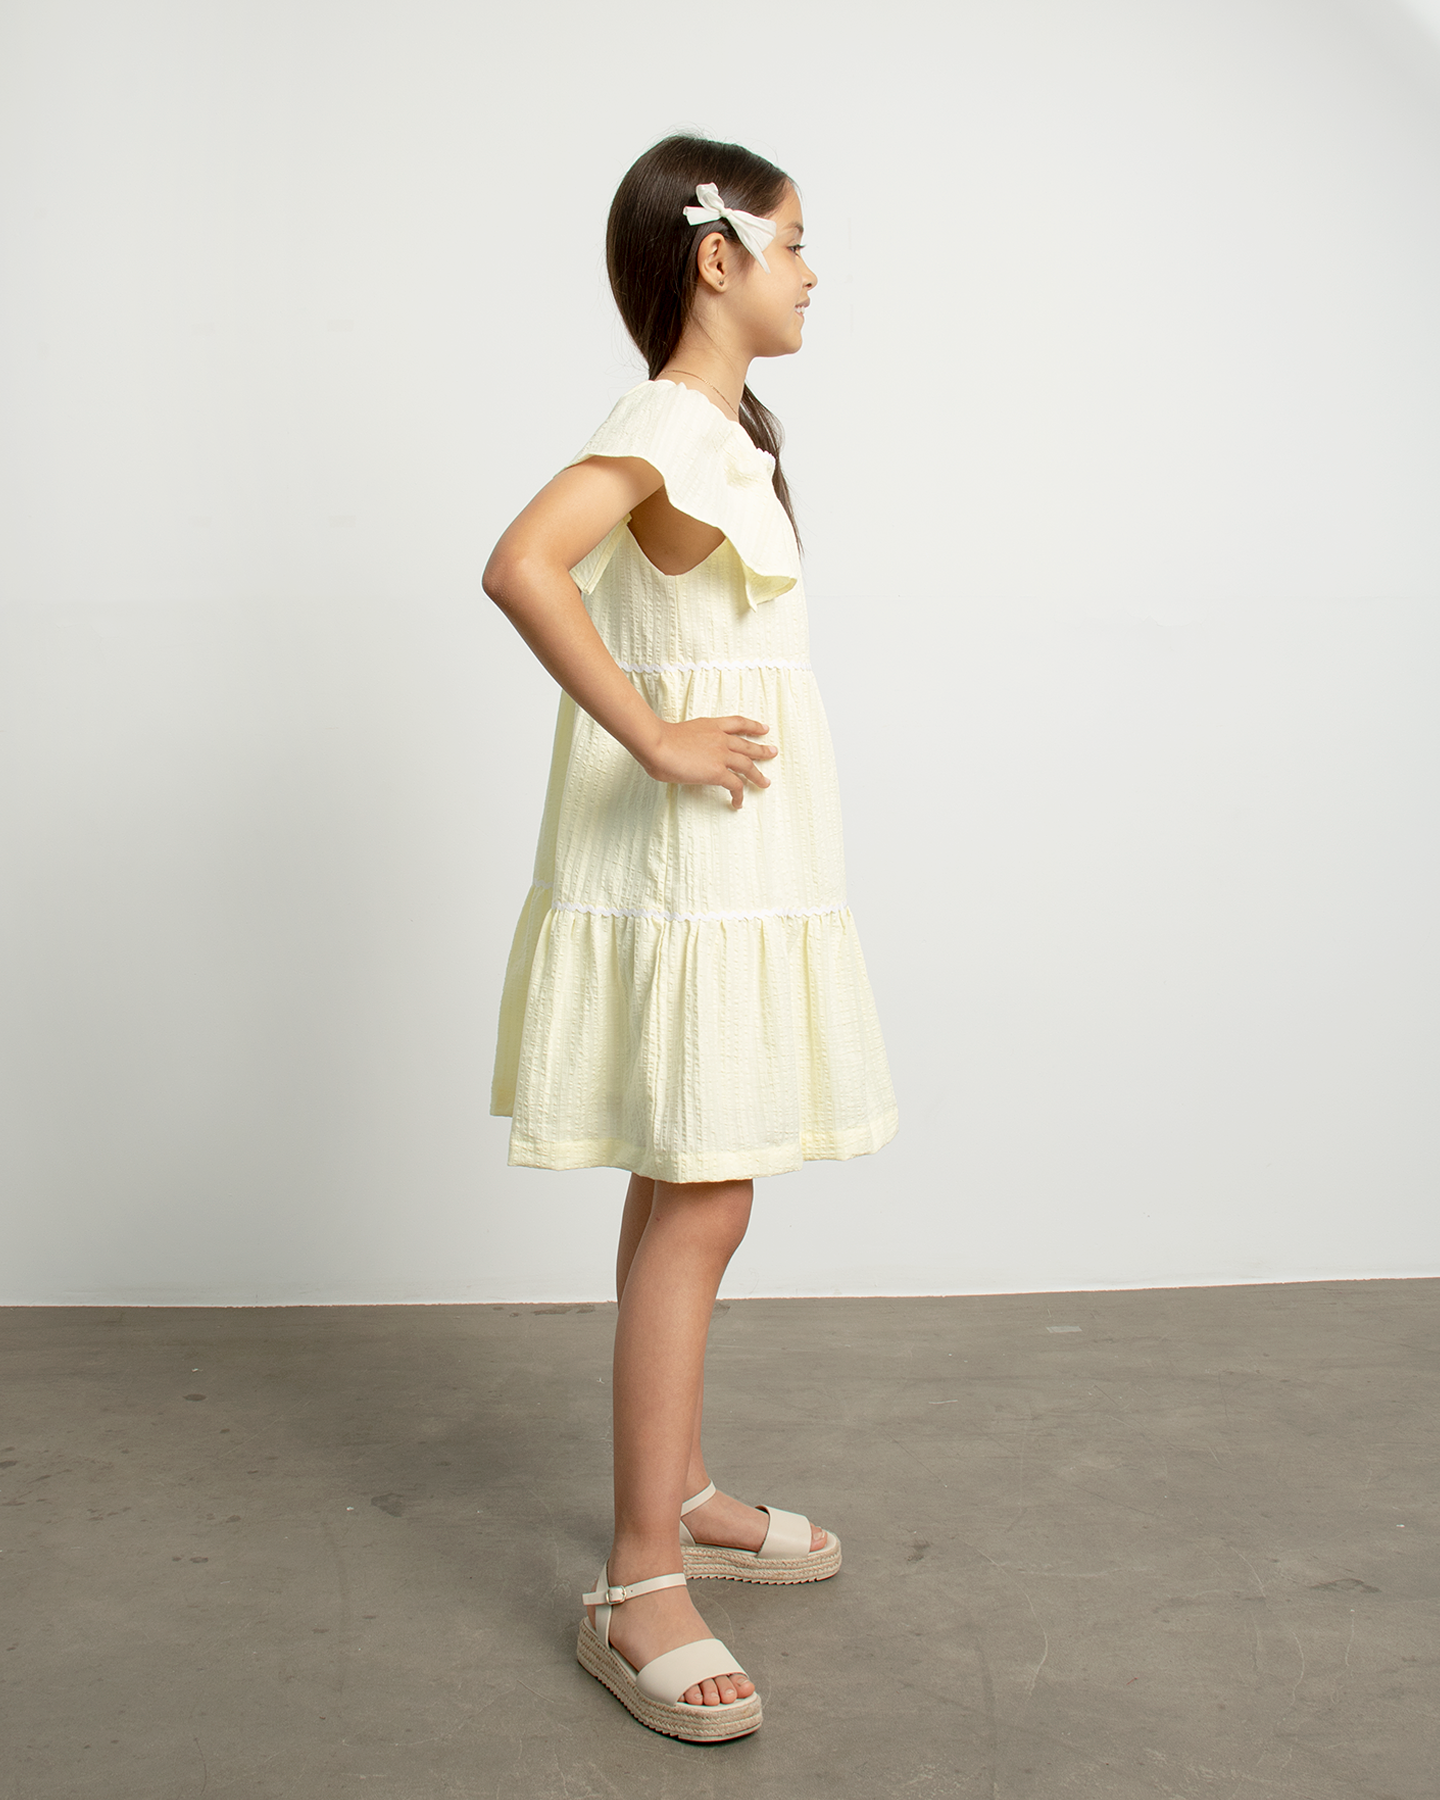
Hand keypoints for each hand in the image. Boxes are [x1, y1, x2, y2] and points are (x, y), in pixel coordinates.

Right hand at [640, 716, 777, 809]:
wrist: (658, 744)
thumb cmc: (658, 740)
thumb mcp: (678, 733)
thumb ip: (687, 742)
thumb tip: (681, 754)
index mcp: (711, 725)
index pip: (738, 723)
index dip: (753, 726)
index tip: (764, 729)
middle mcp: (720, 738)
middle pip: (747, 744)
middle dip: (762, 749)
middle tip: (772, 752)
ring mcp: (721, 755)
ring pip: (748, 765)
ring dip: (758, 775)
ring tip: (765, 782)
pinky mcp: (718, 772)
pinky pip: (736, 785)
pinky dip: (739, 795)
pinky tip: (739, 802)